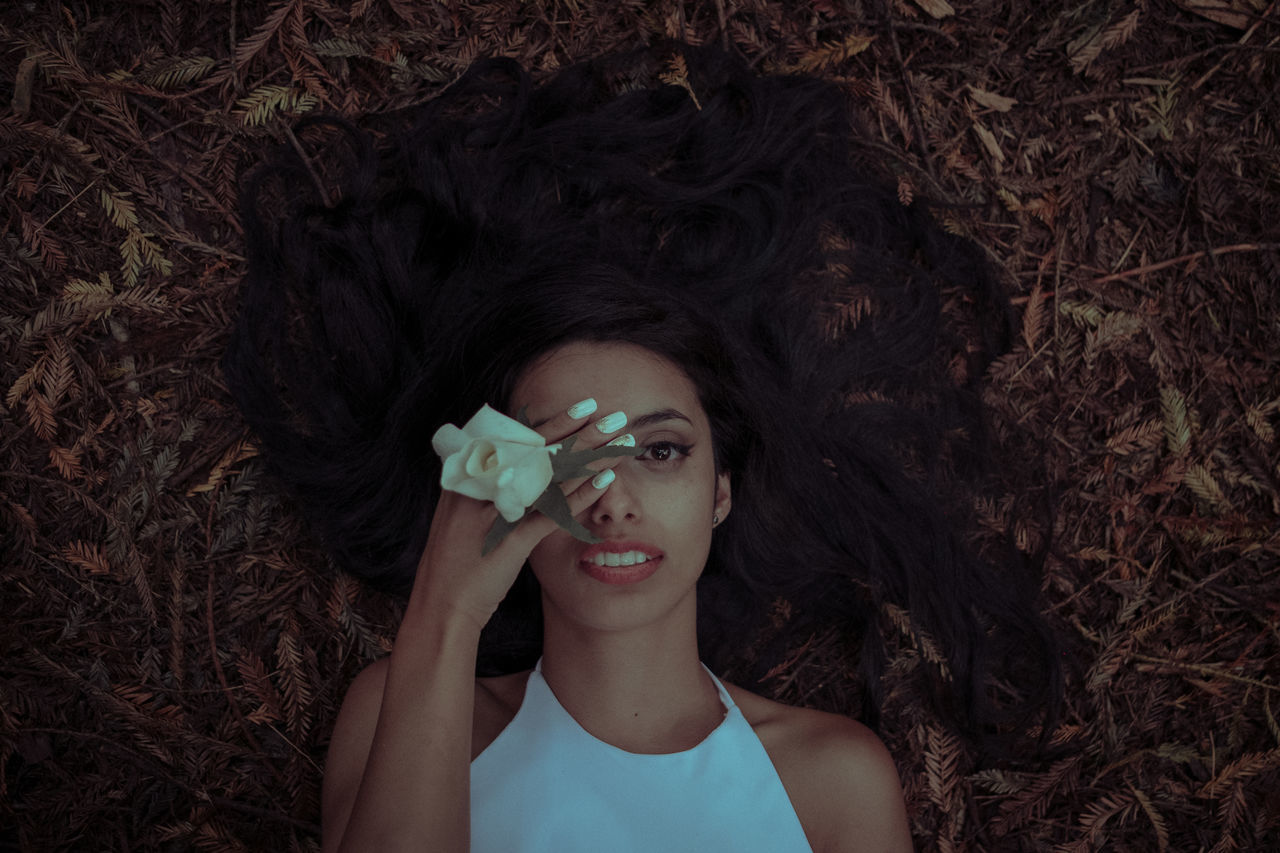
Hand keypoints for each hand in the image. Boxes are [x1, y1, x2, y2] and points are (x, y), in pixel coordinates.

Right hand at [409, 398, 628, 629]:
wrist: (440, 604)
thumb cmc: (455, 559)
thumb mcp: (463, 512)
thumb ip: (485, 484)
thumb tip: (518, 460)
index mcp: (468, 475)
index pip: (518, 439)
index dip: (553, 423)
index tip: (584, 407)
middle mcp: (481, 487)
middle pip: (540, 451)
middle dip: (580, 432)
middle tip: (615, 417)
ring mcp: (495, 512)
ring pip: (551, 476)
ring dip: (589, 456)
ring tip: (621, 443)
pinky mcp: (510, 540)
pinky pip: (551, 512)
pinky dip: (580, 495)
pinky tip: (605, 481)